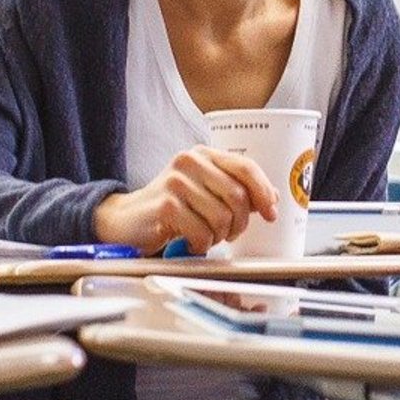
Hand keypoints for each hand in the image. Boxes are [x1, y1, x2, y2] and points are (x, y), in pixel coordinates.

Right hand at [94, 146, 277, 253]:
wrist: (128, 220)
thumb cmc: (172, 207)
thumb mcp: (205, 191)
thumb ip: (235, 191)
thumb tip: (271, 199)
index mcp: (203, 154)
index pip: (245, 167)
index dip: (263, 191)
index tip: (271, 212)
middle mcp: (189, 162)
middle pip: (237, 196)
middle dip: (240, 223)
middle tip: (230, 234)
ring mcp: (176, 182)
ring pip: (222, 217)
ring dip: (219, 236)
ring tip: (205, 237)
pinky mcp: (166, 205)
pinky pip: (202, 232)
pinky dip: (201, 244)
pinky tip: (190, 242)